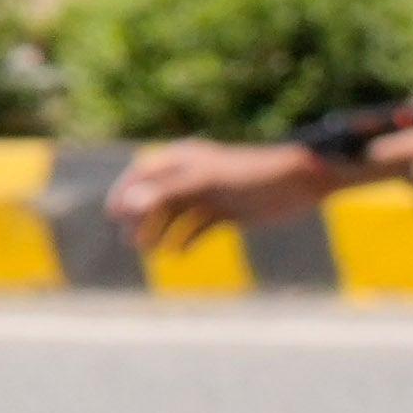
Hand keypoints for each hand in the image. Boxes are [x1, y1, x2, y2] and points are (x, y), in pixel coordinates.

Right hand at [102, 140, 313, 243]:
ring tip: (151, 251)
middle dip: (142, 217)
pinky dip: (187, 239)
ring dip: (161, 231)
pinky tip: (178, 254)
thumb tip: (130, 203)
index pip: (145, 173)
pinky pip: (199, 227)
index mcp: (185, 159)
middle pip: (158, 196)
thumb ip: (168, 193)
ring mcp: (211, 194)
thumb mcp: (207, 184)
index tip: (113, 214)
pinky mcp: (228, 212)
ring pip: (177, 214)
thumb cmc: (251, 174)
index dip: (126, 191)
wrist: (299, 182)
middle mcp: (194, 175)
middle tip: (129, 241)